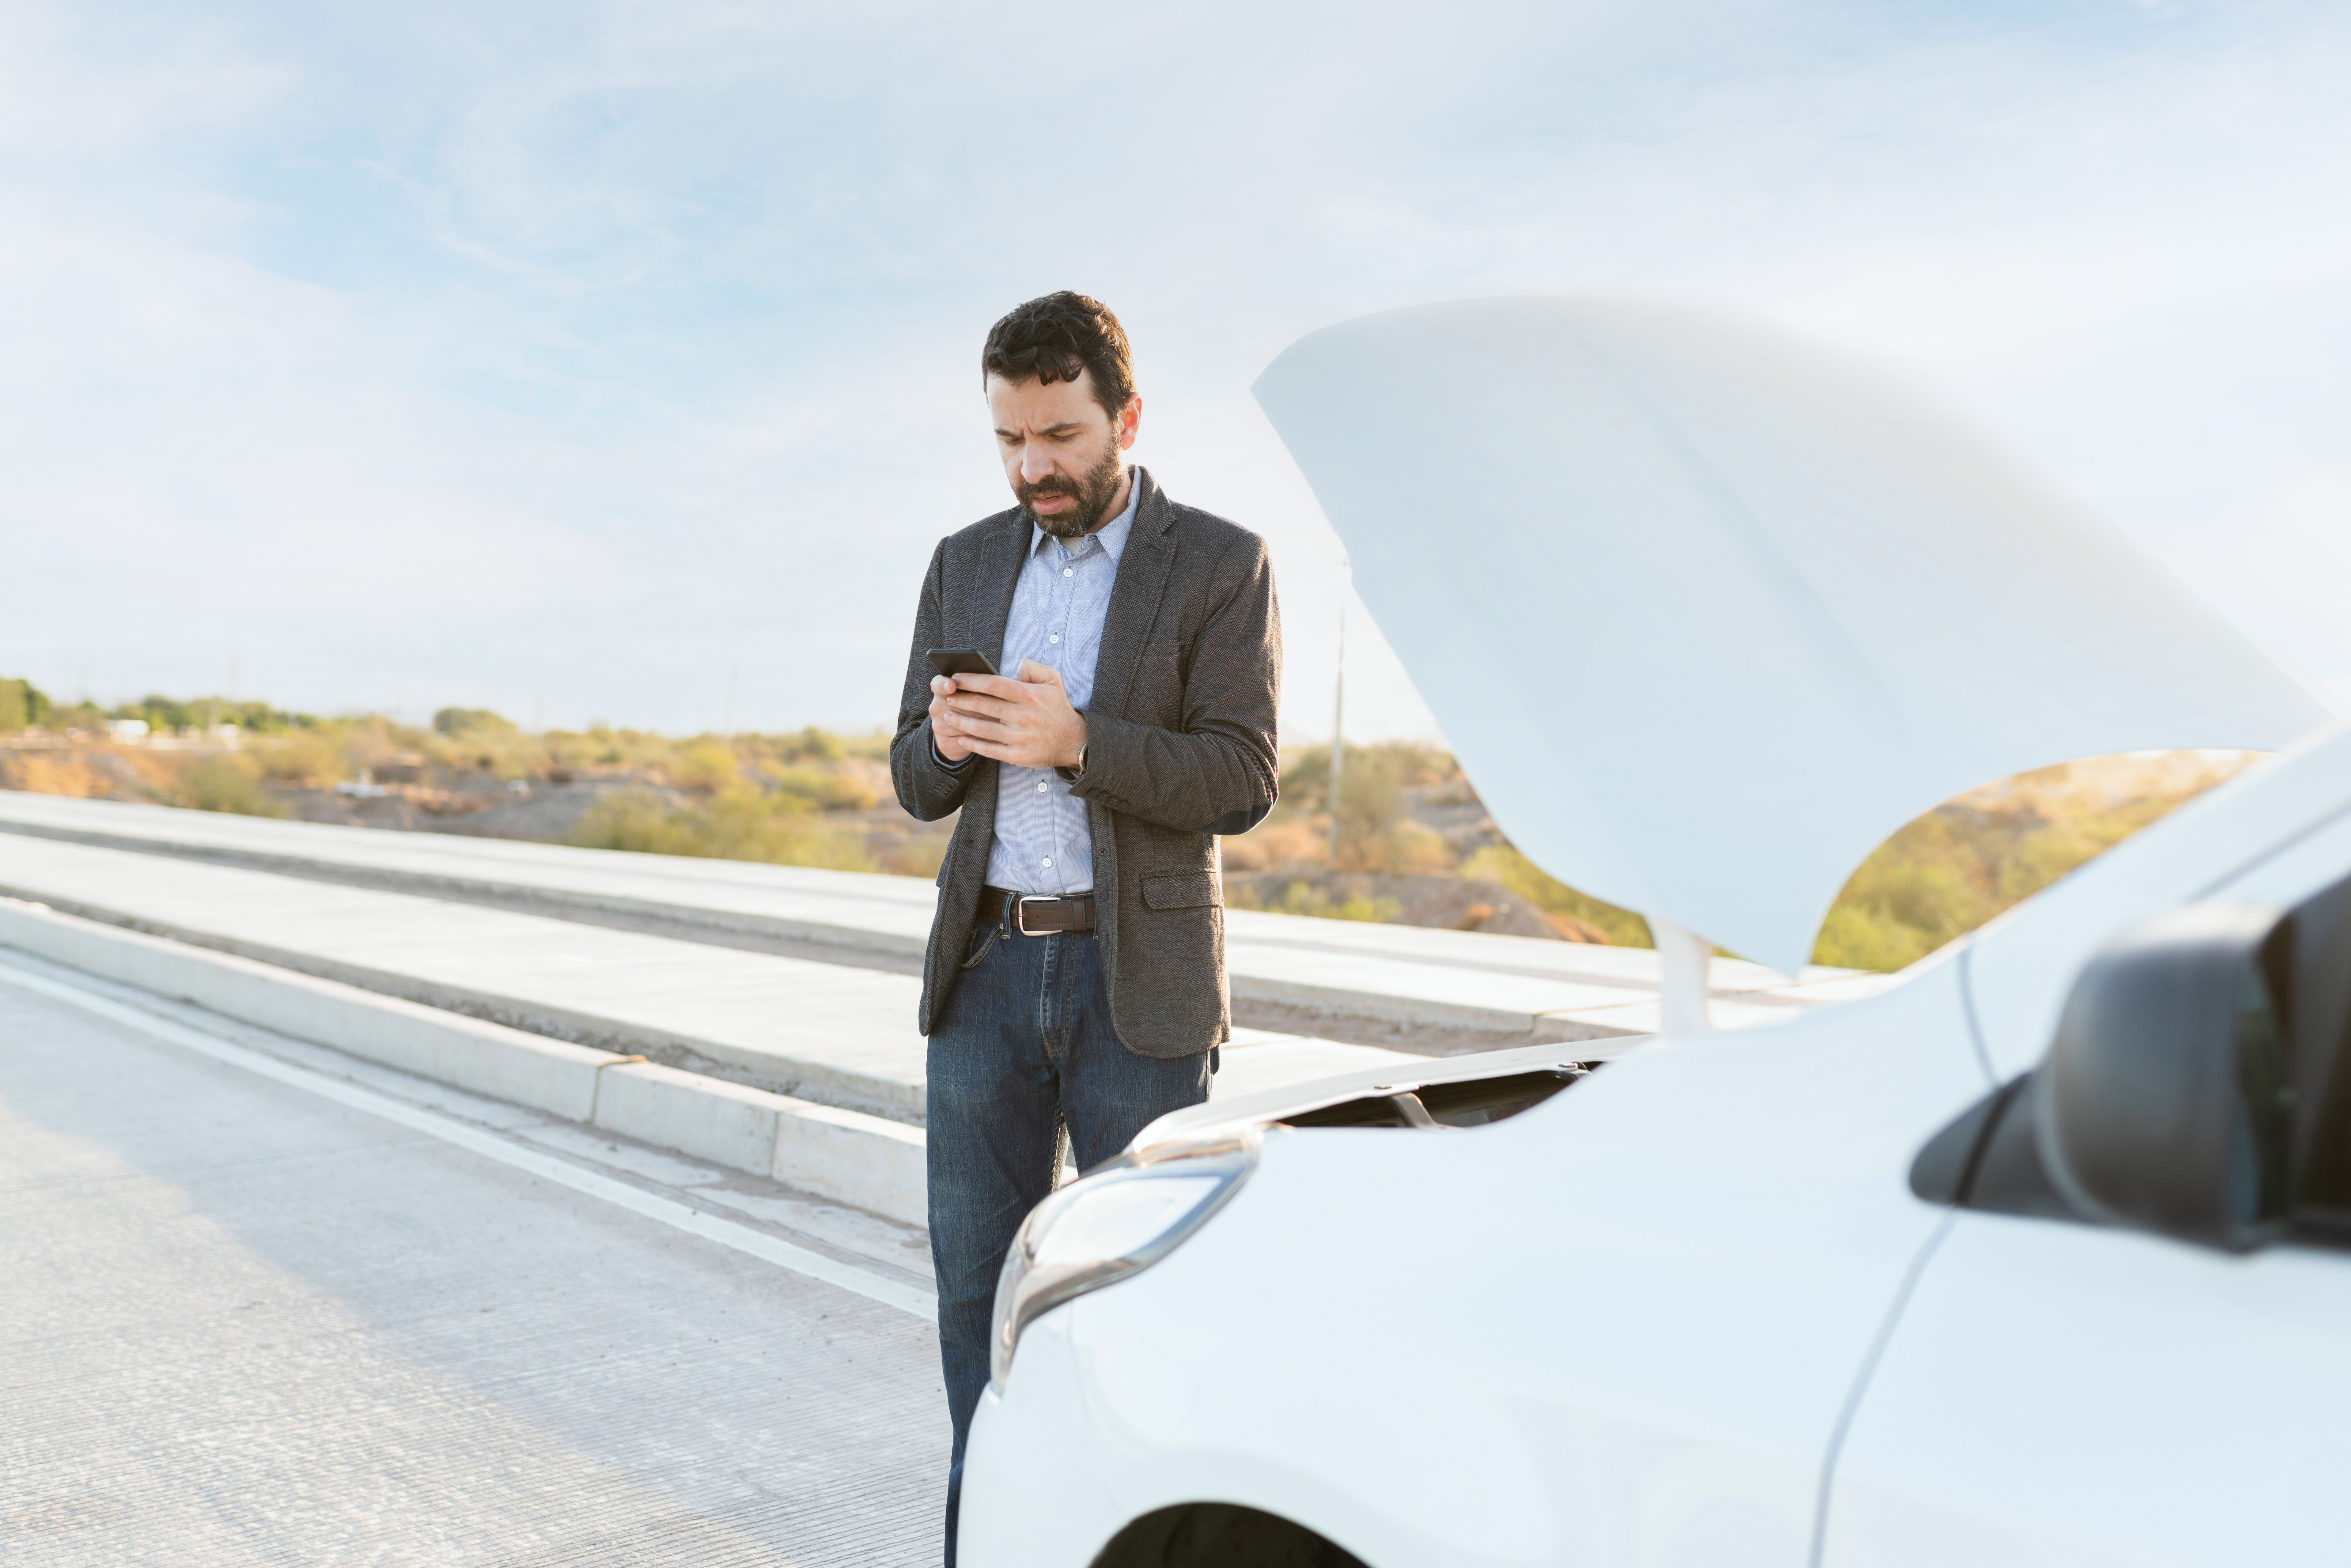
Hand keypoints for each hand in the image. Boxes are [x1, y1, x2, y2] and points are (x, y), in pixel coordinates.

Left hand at [934, 660, 1086, 769]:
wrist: (1074, 742)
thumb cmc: (1058, 708)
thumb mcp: (1053, 680)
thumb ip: (1033, 667)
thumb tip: (1014, 667)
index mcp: (1028, 695)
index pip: (993, 684)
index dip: (971, 680)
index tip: (956, 678)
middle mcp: (1022, 716)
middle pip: (982, 705)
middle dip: (960, 699)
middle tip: (947, 695)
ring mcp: (1018, 737)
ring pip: (981, 728)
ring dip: (960, 721)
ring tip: (947, 714)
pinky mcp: (1016, 755)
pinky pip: (988, 749)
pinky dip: (972, 744)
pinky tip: (961, 737)